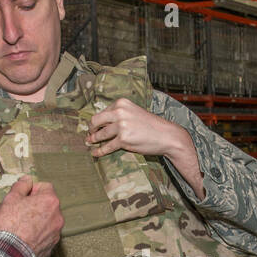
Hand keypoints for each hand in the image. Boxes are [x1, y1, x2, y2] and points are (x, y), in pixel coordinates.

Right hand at [0, 176, 62, 256]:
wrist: (12, 252)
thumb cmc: (11, 223)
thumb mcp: (11, 198)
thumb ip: (21, 186)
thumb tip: (27, 180)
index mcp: (50, 201)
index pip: (45, 187)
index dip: (32, 189)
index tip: (22, 196)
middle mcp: (57, 216)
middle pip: (44, 205)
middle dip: (30, 206)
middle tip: (15, 211)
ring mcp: (56, 233)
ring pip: (43, 221)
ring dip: (30, 220)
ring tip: (12, 225)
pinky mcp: (51, 246)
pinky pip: (42, 235)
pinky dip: (33, 234)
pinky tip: (19, 236)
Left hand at [88, 98, 203, 198]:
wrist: (166, 136)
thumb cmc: (150, 126)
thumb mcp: (134, 113)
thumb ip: (119, 115)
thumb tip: (102, 123)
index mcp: (121, 103)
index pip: (102, 112)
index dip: (96, 121)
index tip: (93, 127)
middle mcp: (120, 112)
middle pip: (95, 121)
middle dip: (91, 129)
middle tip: (89, 135)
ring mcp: (121, 126)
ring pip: (100, 135)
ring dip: (93, 140)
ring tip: (90, 143)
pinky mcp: (123, 139)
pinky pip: (107, 147)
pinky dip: (99, 151)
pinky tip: (95, 153)